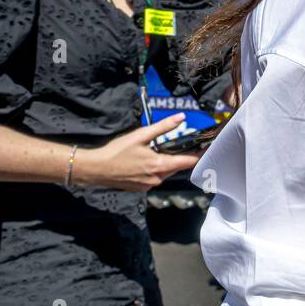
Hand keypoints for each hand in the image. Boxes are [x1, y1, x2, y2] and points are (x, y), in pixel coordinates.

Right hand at [72, 114, 204, 191]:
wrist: (96, 169)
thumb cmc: (117, 151)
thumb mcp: (141, 136)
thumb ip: (163, 127)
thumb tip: (181, 117)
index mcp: (160, 166)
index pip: (188, 161)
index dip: (199, 154)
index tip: (208, 146)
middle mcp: (158, 179)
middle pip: (177, 167)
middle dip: (181, 156)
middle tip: (185, 143)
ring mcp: (149, 185)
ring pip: (166, 172)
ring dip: (168, 163)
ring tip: (163, 150)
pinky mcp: (142, 188)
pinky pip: (156, 178)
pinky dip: (157, 169)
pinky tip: (147, 160)